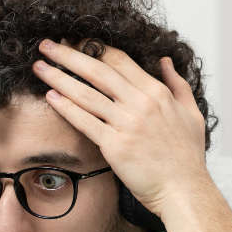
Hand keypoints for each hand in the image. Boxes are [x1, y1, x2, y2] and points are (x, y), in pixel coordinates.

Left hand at [32, 39, 209, 218]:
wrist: (184, 190)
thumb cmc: (187, 156)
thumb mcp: (191, 112)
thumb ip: (177, 84)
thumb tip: (165, 61)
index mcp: (156, 93)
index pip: (119, 61)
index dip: (95, 48)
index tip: (76, 41)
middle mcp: (140, 103)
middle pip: (97, 71)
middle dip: (68, 55)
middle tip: (47, 45)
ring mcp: (126, 124)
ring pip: (85, 94)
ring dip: (59, 78)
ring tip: (39, 68)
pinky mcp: (114, 146)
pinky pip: (84, 121)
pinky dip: (66, 107)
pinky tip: (51, 97)